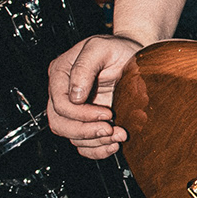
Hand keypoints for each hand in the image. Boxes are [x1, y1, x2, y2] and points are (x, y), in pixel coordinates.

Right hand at [47, 33, 143, 156]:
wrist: (136, 55)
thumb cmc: (118, 48)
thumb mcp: (101, 47)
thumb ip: (84, 67)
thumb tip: (75, 96)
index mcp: (61, 73)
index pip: (60, 105)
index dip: (81, 114)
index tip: (106, 113)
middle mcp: (64, 92)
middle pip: (60, 124)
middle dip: (86, 131)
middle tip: (109, 129)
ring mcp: (76, 109)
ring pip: (72, 137)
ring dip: (95, 141)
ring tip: (119, 135)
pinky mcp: (88, 121)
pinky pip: (83, 144)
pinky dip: (96, 150)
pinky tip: (112, 145)